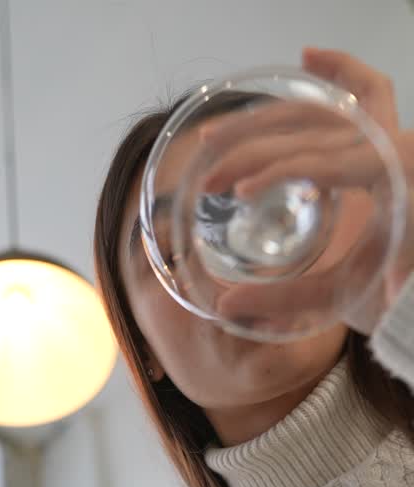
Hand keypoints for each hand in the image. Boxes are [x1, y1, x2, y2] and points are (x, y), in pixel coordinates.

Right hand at [198, 48, 413, 334]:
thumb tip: (226, 308)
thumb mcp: (342, 297)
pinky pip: (370, 90)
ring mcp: (392, 139)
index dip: (274, 171)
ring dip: (268, 118)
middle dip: (253, 149)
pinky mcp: (388, 141)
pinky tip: (307, 57)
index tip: (238, 192)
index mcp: (391, 177)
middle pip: (311, 128)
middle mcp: (394, 147)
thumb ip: (287, 301)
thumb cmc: (394, 292)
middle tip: (212, 177)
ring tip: (217, 136)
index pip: (323, 158)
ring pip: (324, 109)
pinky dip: (340, 69)